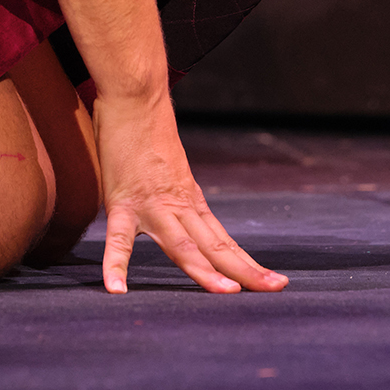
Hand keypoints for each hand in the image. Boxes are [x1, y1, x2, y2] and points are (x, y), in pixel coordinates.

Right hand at [93, 88, 285, 294]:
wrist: (135, 95)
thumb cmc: (146, 126)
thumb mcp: (169, 166)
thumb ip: (171, 189)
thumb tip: (172, 204)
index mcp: (189, 199)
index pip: (222, 239)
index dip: (246, 262)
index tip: (271, 281)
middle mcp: (178, 205)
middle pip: (215, 245)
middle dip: (245, 271)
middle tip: (273, 290)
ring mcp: (152, 205)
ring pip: (184, 245)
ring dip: (206, 271)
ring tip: (227, 295)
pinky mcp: (123, 201)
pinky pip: (119, 239)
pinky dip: (115, 265)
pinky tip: (116, 289)